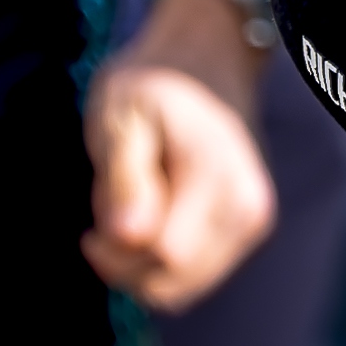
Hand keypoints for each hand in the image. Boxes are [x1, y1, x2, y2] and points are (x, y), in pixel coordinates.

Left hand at [82, 0, 279, 304]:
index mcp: (218, 174)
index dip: (116, 254)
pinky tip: (154, 218)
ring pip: (182, 287)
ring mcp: (255, 219)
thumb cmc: (156, 83)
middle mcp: (249, 205)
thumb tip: (131, 236)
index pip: (164, 255)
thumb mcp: (121, 116)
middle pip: (173, 282)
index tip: (91, 228)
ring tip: (134, 209)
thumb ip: (124, 177)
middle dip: (126, 262)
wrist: (209, 58)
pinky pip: (193, 277)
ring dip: (142, 263)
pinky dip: (162, 261)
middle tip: (111, 213)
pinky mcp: (250, 228)